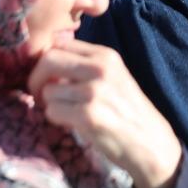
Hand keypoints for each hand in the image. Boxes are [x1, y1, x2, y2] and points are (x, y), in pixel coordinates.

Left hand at [27, 38, 184, 187]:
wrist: (150, 142)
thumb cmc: (127, 111)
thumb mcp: (112, 77)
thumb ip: (85, 65)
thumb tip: (46, 57)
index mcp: (106, 56)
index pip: (60, 44)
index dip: (47, 62)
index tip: (48, 77)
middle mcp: (100, 68)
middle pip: (48, 60)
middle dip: (36, 79)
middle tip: (40, 94)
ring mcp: (94, 91)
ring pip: (48, 91)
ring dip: (51, 105)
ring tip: (67, 113)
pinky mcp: (88, 115)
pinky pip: (52, 111)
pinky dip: (56, 120)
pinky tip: (72, 123)